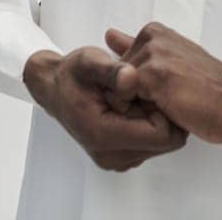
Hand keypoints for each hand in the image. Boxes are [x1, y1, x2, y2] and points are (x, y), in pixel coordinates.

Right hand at [22, 47, 187, 170]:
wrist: (56, 88)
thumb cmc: (72, 75)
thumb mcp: (89, 62)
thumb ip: (112, 70)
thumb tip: (132, 77)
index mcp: (102, 135)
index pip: (160, 134)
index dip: (162, 107)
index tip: (149, 88)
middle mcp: (109, 155)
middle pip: (165, 141)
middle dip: (160, 114)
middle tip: (141, 92)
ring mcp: (116, 159)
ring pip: (163, 143)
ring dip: (156, 119)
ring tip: (136, 98)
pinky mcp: (121, 157)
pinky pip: (154, 144)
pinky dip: (151, 124)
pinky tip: (135, 106)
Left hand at [105, 23, 221, 143]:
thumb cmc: (207, 88)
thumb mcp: (171, 62)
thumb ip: (136, 47)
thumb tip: (109, 34)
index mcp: (154, 32)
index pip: (117, 67)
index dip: (133, 89)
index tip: (164, 91)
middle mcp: (151, 37)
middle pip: (115, 79)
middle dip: (132, 96)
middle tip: (169, 99)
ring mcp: (153, 54)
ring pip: (119, 91)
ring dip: (137, 106)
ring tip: (170, 104)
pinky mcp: (153, 75)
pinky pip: (126, 100)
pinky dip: (142, 113)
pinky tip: (170, 110)